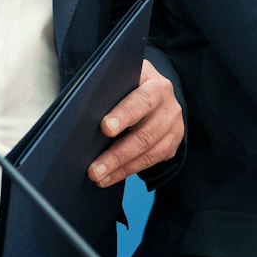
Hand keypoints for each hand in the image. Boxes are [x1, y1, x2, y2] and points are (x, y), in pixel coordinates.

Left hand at [88, 59, 183, 187]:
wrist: (155, 95)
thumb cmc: (130, 87)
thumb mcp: (123, 80)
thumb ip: (110, 90)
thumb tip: (83, 111)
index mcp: (155, 84)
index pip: (142, 99)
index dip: (124, 114)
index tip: (105, 128)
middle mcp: (169, 105)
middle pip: (145, 133)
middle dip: (117, 153)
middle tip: (94, 167)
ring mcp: (173, 125)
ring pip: (149, 151)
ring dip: (121, 167)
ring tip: (99, 176)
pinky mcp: (172, 143)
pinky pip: (151, 161)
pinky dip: (128, 171)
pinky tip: (110, 176)